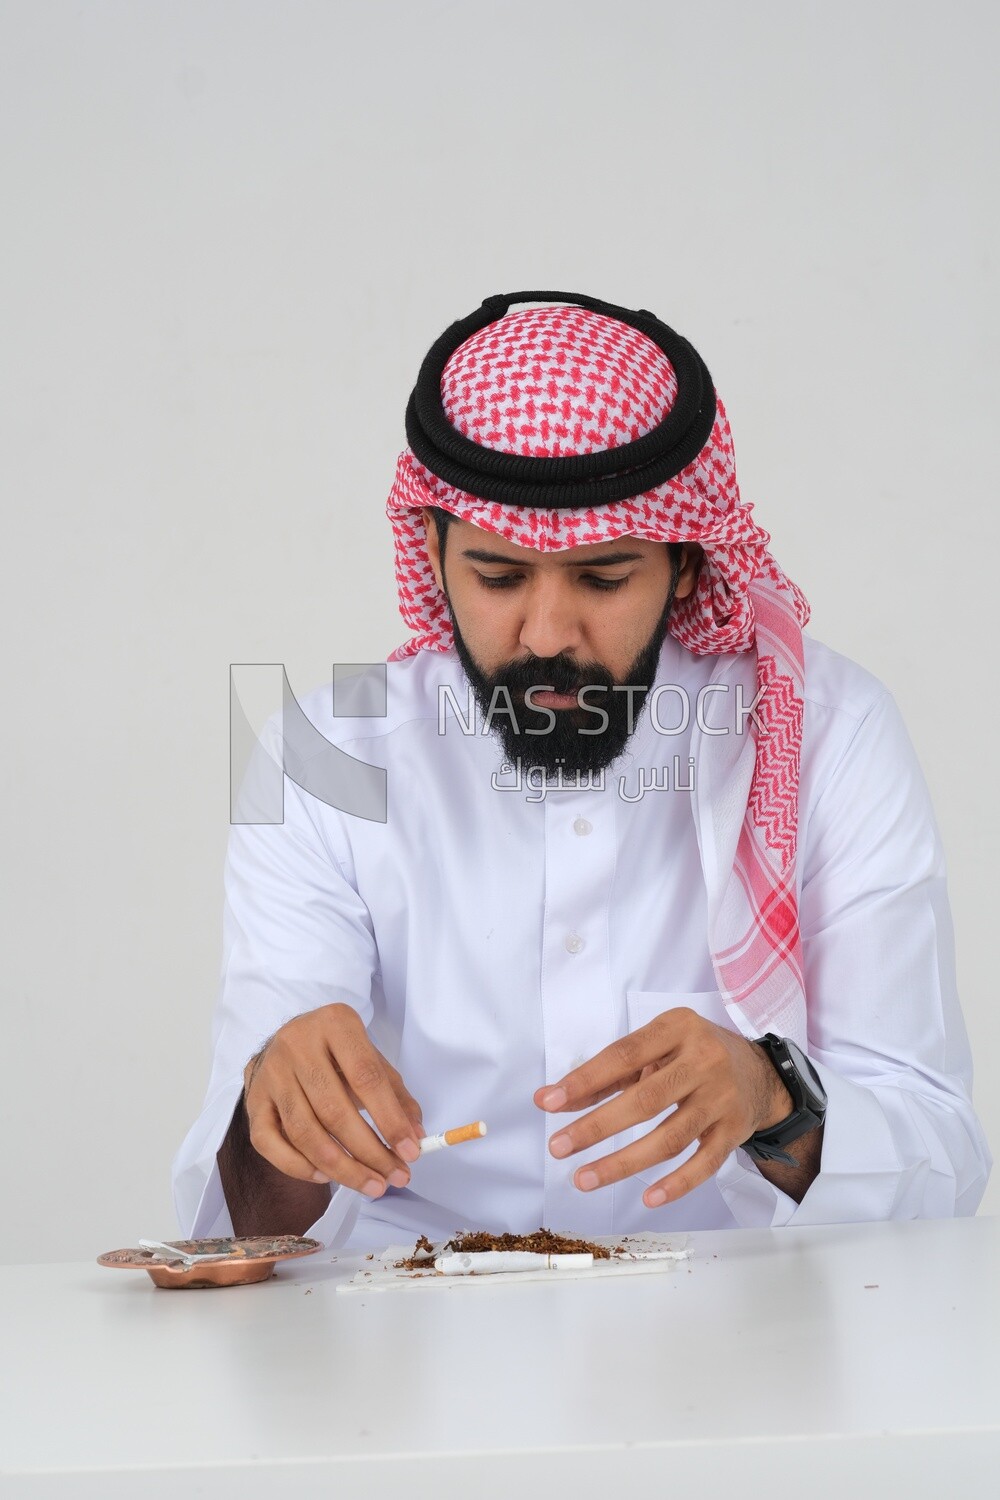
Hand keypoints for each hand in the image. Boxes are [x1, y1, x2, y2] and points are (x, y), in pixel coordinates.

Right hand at [242, 1003, 423, 1198]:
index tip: (410, 1152)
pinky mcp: (253, 1100)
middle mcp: (297, 1044)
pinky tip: (326, 1175)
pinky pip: (270, 1143)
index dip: (390, 1119)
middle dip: (369, 1152)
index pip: (366, 1077)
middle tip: (394, 1177)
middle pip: (334, 1111)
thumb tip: (414, 1138)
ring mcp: (271, 1073)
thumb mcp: (371, 1060)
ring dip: (341, 1168)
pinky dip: (299, 1166)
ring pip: (304, 1132)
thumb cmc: (336, 1053)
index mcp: (335, 1024)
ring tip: (370, 1184)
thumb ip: (396, 1096)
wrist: (287, 1040)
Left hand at [533, 1008, 792, 1206]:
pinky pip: (704, 1164)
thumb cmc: (692, 1055)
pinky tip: (647, 1198)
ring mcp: (722, 1098)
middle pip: (645, 1100)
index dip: (585, 1080)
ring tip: (584, 1178)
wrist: (760, 1071)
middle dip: (597, 1127)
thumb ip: (608, 1073)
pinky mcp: (734, 1131)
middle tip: (559, 1147)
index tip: (549, 1102)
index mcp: (678, 1028)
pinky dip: (676, 1184)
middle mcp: (703, 1060)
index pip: (623, 1055)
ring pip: (670, 1138)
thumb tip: (553, 1099)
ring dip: (623, 1162)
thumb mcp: (655, 1047)